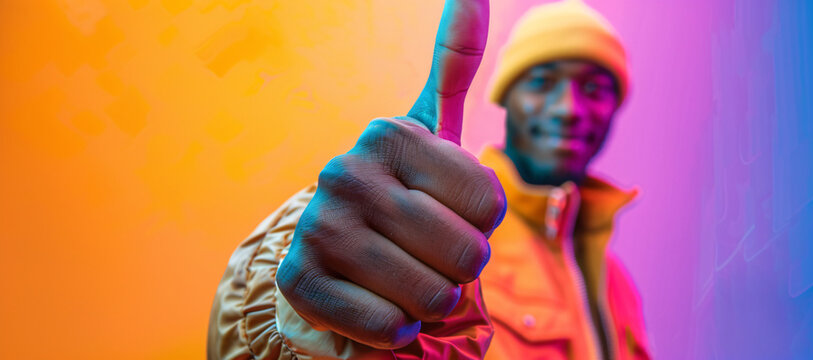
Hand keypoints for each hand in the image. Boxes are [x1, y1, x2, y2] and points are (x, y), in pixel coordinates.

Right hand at [275, 0, 503, 349]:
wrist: (334, 254)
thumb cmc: (401, 194)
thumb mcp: (427, 130)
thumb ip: (451, 65)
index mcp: (389, 133)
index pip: (490, 203)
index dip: (481, 223)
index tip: (447, 211)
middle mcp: (346, 171)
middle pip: (468, 253)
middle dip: (461, 268)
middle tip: (428, 253)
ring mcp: (319, 227)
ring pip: (433, 297)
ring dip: (432, 301)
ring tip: (405, 279)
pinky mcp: (299, 282)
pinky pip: (389, 328)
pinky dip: (396, 330)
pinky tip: (379, 306)